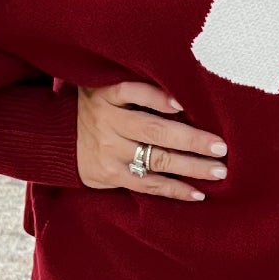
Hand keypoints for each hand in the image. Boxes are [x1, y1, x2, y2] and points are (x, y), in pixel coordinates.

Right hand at [76, 80, 227, 200]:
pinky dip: (174, 189)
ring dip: (191, 167)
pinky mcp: (111, 175)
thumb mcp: (106, 86)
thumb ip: (138, 87)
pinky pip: (147, 184)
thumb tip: (185, 94)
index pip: (134, 91)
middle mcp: (109, 122)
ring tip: (218, 171)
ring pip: (156, 160)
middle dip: (192, 139)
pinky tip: (197, 193)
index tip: (184, 104)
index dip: (158, 98)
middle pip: (155, 130)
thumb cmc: (98, 106)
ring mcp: (110, 151)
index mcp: (108, 94)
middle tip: (221, 147)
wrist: (57, 139)